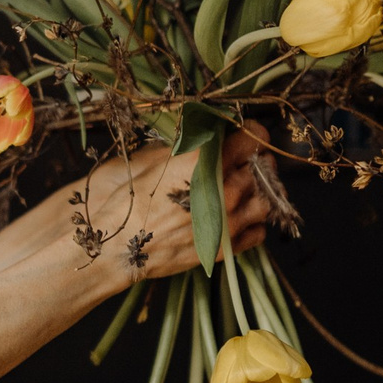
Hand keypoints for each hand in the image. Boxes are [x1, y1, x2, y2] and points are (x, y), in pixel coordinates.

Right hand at [74, 126, 268, 280]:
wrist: (115, 249)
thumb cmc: (128, 202)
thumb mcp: (153, 161)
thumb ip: (188, 148)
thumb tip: (209, 135)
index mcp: (205, 164)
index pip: (252, 137)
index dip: (251, 132)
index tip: (245, 134)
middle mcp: (223, 192)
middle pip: (264, 168)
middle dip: (256, 160)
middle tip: (242, 162)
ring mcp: (227, 223)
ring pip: (267, 201)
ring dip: (259, 192)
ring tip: (243, 190)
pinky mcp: (224, 249)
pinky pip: (258, 233)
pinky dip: (253, 223)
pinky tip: (237, 218)